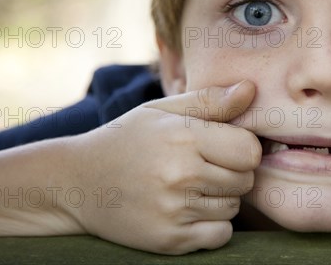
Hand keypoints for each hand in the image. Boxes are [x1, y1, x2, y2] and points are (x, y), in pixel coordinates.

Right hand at [69, 80, 260, 253]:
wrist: (78, 182)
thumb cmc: (128, 139)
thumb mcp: (163, 111)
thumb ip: (210, 101)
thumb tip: (252, 89)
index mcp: (183, 138)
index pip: (249, 150)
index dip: (242, 147)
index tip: (224, 146)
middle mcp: (180, 176)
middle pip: (245, 180)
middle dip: (233, 172)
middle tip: (205, 166)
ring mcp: (174, 211)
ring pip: (234, 207)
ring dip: (222, 198)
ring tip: (191, 185)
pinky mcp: (169, 240)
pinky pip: (221, 235)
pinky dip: (213, 225)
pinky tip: (189, 209)